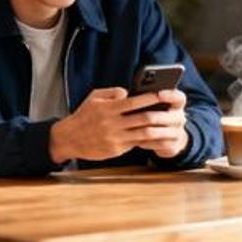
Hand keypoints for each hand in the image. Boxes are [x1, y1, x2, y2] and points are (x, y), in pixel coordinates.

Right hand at [49, 87, 164, 161]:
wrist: (70, 138)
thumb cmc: (83, 116)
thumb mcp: (93, 98)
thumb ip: (111, 92)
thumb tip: (127, 92)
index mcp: (108, 108)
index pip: (134, 102)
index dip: (150, 98)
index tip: (162, 94)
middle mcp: (112, 123)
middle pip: (142, 118)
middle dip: (159, 113)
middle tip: (171, 110)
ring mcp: (115, 137)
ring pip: (143, 133)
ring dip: (157, 129)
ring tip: (169, 124)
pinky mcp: (116, 149)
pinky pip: (136, 143)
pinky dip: (148, 140)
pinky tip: (157, 136)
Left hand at [129, 89, 188, 158]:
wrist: (163, 136)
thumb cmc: (151, 114)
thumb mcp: (147, 105)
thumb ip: (138, 98)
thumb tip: (122, 93)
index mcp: (175, 104)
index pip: (179, 97)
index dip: (171, 95)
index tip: (158, 94)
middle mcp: (179, 118)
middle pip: (171, 116)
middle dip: (154, 117)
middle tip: (138, 117)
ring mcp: (178, 132)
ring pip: (165, 131)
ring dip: (149, 131)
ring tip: (133, 130)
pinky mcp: (173, 145)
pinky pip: (161, 144)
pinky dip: (149, 143)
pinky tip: (138, 141)